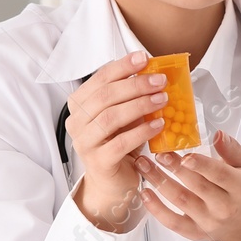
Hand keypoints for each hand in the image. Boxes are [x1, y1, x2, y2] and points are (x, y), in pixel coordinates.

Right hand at [66, 51, 166, 230]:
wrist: (111, 182)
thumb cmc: (119, 143)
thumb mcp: (124, 116)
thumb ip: (130, 97)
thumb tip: (155, 74)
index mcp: (80, 104)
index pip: (100, 79)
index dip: (122, 67)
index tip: (145, 58)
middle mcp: (77, 122)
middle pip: (105, 96)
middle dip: (135, 85)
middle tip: (160, 81)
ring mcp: (85, 142)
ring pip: (111, 117)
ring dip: (140, 105)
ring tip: (163, 100)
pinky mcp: (99, 162)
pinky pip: (120, 143)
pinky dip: (141, 131)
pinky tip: (159, 125)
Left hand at [135, 129, 240, 240]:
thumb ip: (232, 149)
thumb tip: (218, 135)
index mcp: (240, 187)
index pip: (220, 175)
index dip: (202, 165)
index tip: (186, 155)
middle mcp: (224, 207)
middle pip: (197, 186)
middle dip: (175, 168)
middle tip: (159, 154)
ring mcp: (208, 221)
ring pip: (180, 200)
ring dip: (159, 182)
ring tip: (144, 165)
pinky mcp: (194, 232)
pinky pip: (172, 222)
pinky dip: (156, 209)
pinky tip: (145, 193)